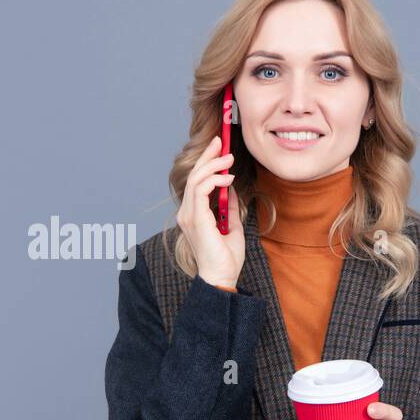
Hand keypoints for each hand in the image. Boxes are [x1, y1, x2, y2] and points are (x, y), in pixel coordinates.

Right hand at [175, 135, 244, 287]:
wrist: (222, 277)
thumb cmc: (226, 258)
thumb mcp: (232, 226)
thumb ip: (228, 208)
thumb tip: (229, 190)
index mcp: (193, 215)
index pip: (196, 182)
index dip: (206, 162)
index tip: (218, 149)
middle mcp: (187, 213)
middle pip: (193, 176)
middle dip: (207, 156)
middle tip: (221, 141)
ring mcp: (189, 216)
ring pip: (196, 179)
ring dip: (213, 165)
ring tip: (229, 159)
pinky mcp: (196, 219)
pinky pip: (201, 190)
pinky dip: (214, 180)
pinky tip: (227, 179)